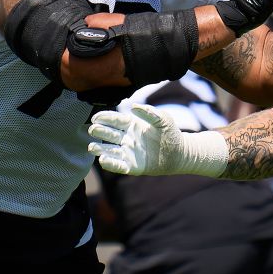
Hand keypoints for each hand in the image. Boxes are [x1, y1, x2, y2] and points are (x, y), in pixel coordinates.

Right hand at [88, 103, 226, 176]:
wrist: (180, 153)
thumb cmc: (171, 133)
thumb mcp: (163, 119)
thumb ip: (150, 112)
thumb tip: (133, 107)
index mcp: (132, 125)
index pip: (115, 120)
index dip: (105, 118)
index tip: (95, 117)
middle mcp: (127, 139)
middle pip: (109, 134)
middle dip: (99, 132)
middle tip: (92, 130)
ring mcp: (129, 153)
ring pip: (110, 150)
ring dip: (100, 149)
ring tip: (92, 147)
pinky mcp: (133, 166)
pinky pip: (119, 165)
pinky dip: (111, 164)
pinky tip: (103, 160)